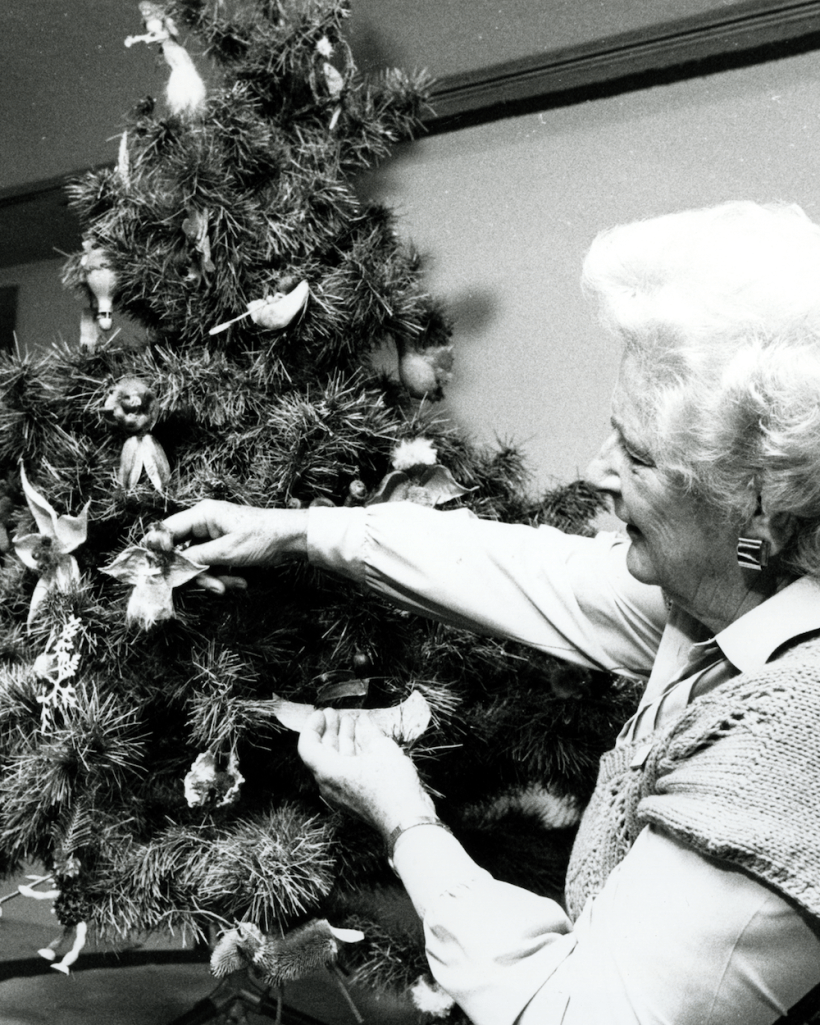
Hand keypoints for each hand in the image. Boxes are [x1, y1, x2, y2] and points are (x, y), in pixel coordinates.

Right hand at [162, 500, 307, 591]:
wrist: (293, 539)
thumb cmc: (263, 537)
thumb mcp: (226, 551)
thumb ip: (194, 558)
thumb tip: (167, 566)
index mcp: (202, 515)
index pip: (166, 531)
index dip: (159, 552)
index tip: (160, 573)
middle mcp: (204, 523)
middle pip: (182, 552)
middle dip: (196, 573)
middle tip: (213, 586)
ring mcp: (213, 536)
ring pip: (198, 563)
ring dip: (213, 578)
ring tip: (232, 586)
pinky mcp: (223, 547)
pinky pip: (212, 565)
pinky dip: (223, 576)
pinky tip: (240, 582)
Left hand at [297, 709, 435, 838]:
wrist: (407, 819)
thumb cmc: (391, 784)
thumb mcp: (381, 749)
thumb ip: (369, 733)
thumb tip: (364, 723)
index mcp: (328, 771)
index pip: (308, 746)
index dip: (312, 726)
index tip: (322, 713)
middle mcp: (330, 784)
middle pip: (322, 752)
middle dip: (329, 730)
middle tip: (335, 713)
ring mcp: (342, 793)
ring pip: (335, 761)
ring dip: (342, 740)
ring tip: (351, 722)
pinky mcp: (354, 798)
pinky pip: (346, 772)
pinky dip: (351, 754)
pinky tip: (364, 740)